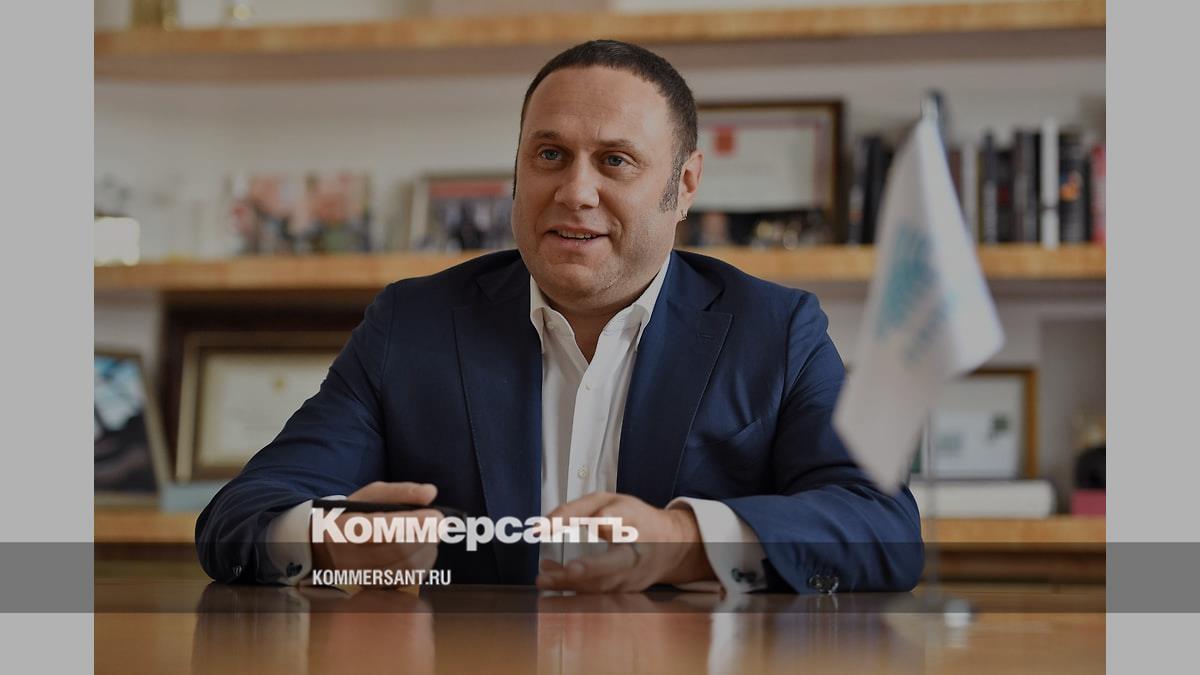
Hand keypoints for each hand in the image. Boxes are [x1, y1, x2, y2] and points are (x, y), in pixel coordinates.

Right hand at [311, 481, 441, 579]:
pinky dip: (422, 564)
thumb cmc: (354, 515)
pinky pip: (405, 580)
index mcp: (343, 529)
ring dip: (427, 549)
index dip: (412, 523)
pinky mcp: (373, 588)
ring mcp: (361, 577)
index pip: (381, 529)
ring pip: (404, 568)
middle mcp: (349, 557)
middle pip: (398, 550)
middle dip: (425, 535)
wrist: (327, 546)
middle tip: (440, 523)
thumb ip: (401, 492)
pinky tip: (426, 549)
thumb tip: (430, 492)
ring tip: (433, 534)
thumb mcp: (370, 495)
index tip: (436, 515)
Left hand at [535, 491, 714, 592]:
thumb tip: (542, 525)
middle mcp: (638, 550)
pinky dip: (574, 590)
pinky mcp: (627, 591)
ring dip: (572, 583)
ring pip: (603, 584)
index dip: (611, 520)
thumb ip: (574, 511)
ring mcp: (634, 575)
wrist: (672, 546)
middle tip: (572, 568)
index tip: (599, 520)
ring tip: (544, 577)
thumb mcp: (607, 502)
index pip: (624, 519)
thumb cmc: (633, 519)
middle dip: (594, 567)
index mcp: (636, 520)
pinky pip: (599, 594)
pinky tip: (552, 582)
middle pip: (617, 562)